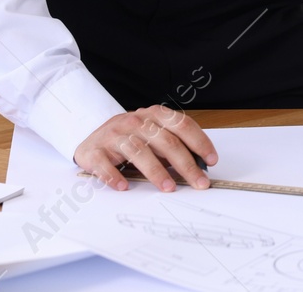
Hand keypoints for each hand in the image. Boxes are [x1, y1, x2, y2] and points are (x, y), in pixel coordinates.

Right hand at [74, 105, 217, 191]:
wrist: (91, 139)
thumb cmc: (129, 139)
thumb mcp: (153, 136)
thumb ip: (173, 145)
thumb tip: (200, 164)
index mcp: (154, 115)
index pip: (182, 124)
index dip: (199, 141)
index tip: (211, 160)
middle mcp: (135, 121)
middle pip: (165, 141)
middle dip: (186, 164)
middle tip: (198, 182)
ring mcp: (114, 135)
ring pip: (139, 151)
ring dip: (156, 171)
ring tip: (169, 187)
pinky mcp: (95, 151)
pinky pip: (105, 164)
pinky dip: (114, 176)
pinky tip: (124, 186)